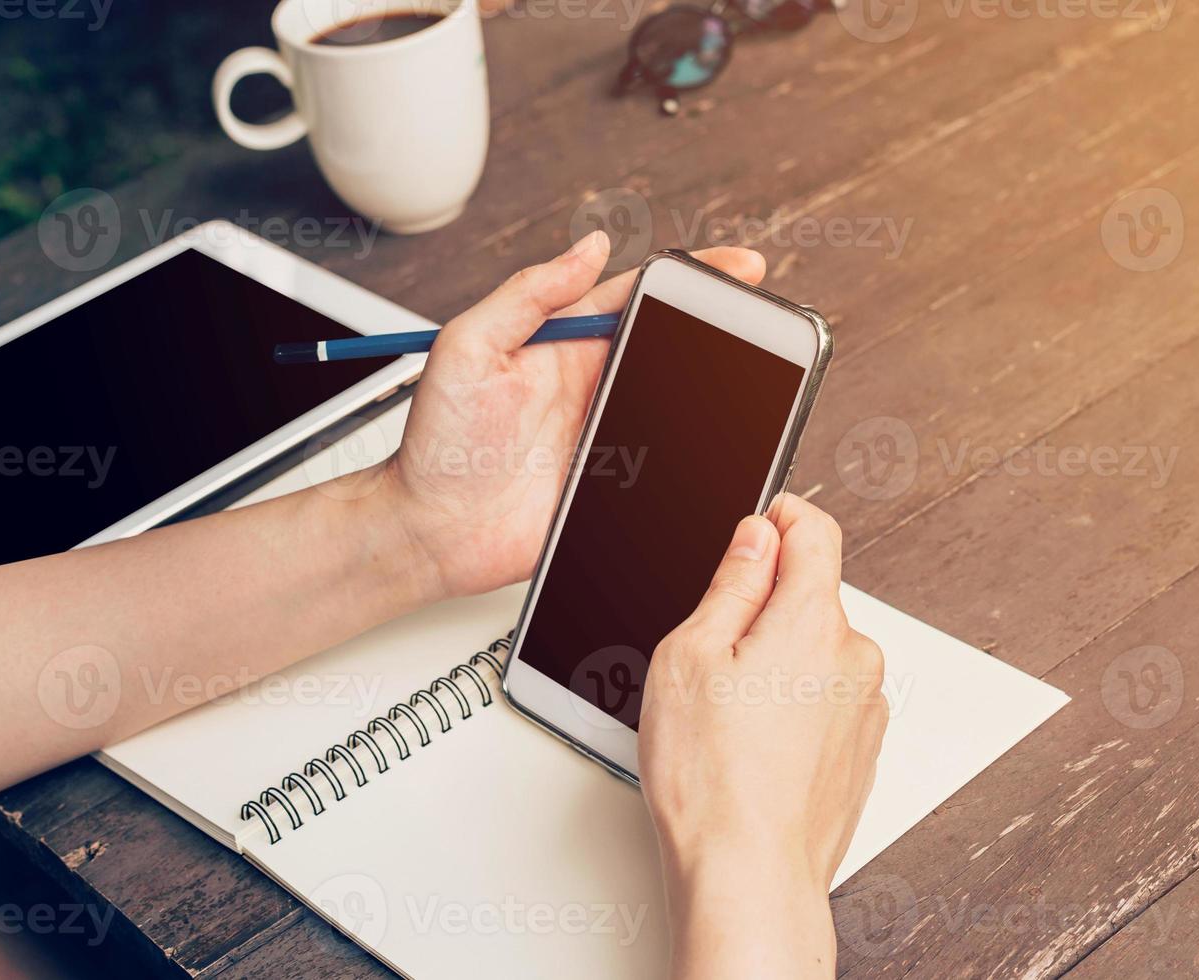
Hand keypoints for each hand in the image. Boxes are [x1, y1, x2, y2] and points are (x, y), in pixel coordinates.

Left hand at [376, 234, 765, 601]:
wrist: (430, 530)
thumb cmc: (437, 441)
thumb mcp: (468, 348)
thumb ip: (527, 295)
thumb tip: (588, 248)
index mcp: (563, 342)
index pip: (639, 295)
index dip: (693, 278)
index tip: (738, 268)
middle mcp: (593, 382)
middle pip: (673, 344)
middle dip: (725, 329)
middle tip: (768, 323)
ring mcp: (609, 433)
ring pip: (682, 403)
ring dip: (722, 392)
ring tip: (764, 379)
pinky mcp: (616, 485)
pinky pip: (672, 464)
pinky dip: (704, 455)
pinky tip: (731, 445)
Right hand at [638, 494, 887, 978]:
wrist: (749, 875)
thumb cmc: (712, 780)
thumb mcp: (690, 656)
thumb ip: (733, 582)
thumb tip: (757, 536)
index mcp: (813, 621)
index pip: (816, 529)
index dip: (780, 516)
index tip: (756, 526)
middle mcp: (855, 657)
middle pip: (811, 595)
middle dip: (764, 608)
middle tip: (711, 654)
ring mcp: (864, 706)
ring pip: (817, 650)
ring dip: (779, 661)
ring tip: (728, 715)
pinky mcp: (863, 747)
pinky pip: (827, 698)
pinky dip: (795, 705)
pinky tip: (752, 744)